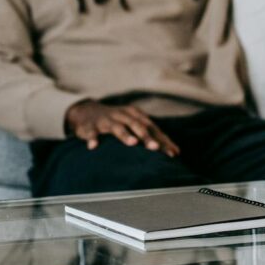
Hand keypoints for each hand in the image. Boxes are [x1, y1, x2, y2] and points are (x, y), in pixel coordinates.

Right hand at [64, 100, 179, 156]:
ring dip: (125, 135)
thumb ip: (152, 137)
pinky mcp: (90, 126)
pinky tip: (93, 147)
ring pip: (117, 127)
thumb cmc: (118, 121)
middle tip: (155, 148)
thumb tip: (176, 152)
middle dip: (146, 136)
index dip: (163, 140)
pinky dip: (92, 138)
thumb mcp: (135, 125)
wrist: (87, 111)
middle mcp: (123, 116)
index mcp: (136, 115)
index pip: (153, 128)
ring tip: (132, 143)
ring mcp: (106, 120)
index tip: (173, 153)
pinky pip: (90, 132)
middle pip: (137, 125)